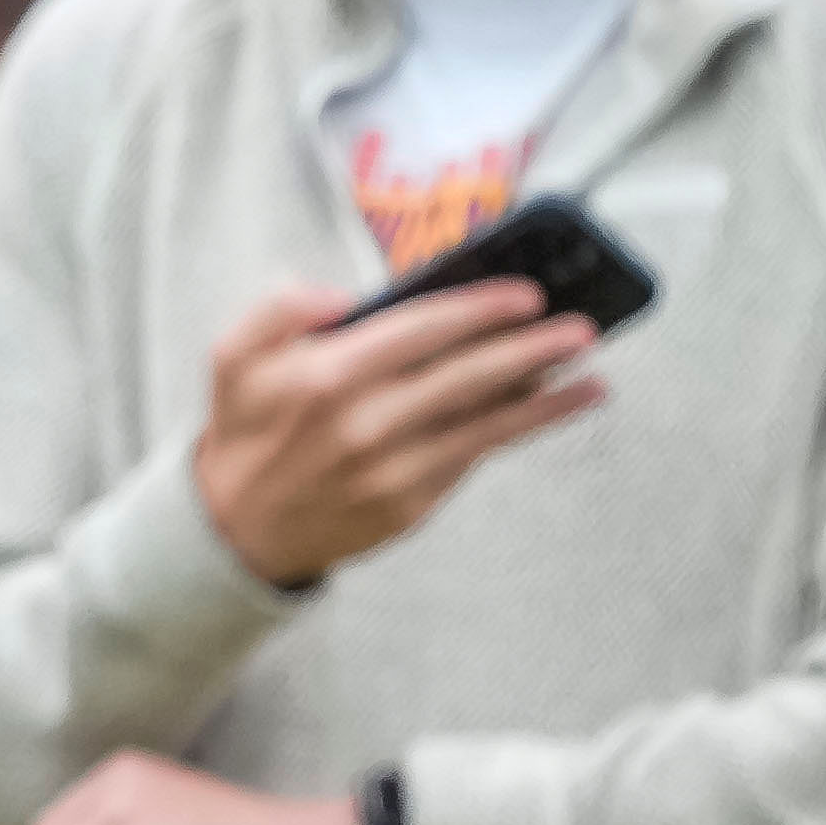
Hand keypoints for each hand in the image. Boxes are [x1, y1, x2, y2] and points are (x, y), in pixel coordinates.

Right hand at [189, 275, 603, 590]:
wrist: (236, 531)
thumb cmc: (245, 432)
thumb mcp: (233, 357)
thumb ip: (280, 309)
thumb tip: (344, 296)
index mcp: (326, 377)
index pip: (422, 329)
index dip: (480, 308)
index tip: (524, 293)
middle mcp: (367, 424)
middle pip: (470, 375)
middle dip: (532, 348)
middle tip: (580, 327)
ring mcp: (393, 471)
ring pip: (487, 425)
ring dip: (547, 398)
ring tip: (592, 376)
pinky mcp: (411, 507)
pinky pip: (472, 459)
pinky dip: (515, 433)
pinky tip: (548, 410)